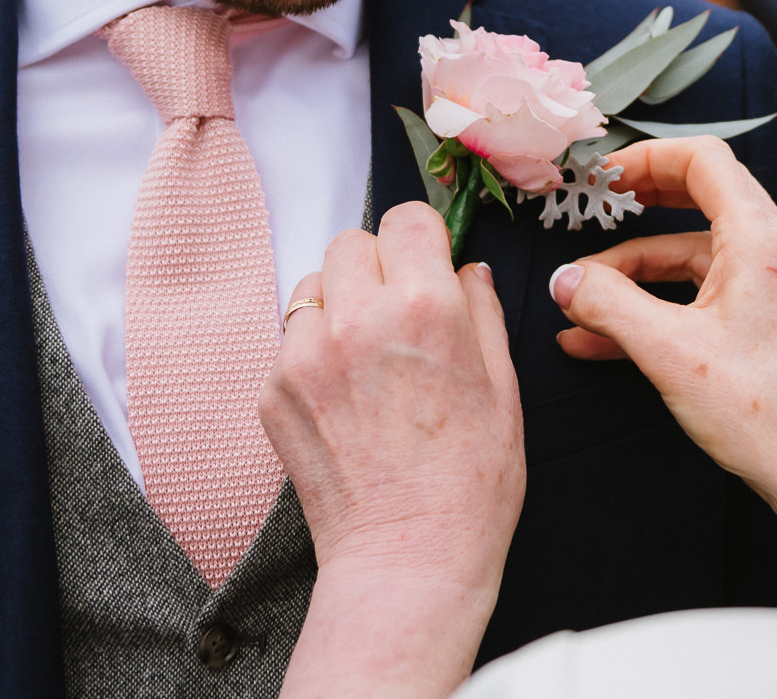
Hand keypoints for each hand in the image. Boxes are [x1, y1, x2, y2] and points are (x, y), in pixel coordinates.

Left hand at [265, 200, 523, 697]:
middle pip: (352, 241)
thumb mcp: (504, 386)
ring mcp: (305, 357)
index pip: (408, 218)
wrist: (407, 558)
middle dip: (380, 265)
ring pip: (313, 284)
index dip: (425, 238)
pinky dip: (316, 350)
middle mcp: (356, 319)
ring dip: (340, 302)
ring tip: (369, 353)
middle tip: (401, 310)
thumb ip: (482, 312)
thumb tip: (468, 273)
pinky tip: (347, 395)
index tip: (431, 264)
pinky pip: (291, 339)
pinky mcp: (273, 392)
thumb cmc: (471, 481)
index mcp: (424, 307)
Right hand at [552, 138, 776, 620]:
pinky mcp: (765, 320)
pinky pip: (702, 294)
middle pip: (699, 197)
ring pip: (692, 255)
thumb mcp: (669, 352)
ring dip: (634, 273)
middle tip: (588, 212)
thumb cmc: (759, 410)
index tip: (599, 176)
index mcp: (760, 238)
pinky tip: (599, 339)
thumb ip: (609, 306)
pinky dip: (656, 306)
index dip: (645, 157)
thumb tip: (563, 281)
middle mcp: (773, 249)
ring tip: (578, 301)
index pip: (703, 160)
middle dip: (636, 206)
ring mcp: (773, 285)